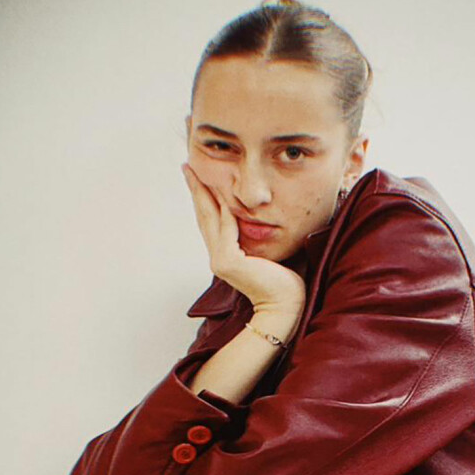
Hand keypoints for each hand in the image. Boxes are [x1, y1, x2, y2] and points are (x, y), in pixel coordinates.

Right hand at [183, 164, 305, 332]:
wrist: (286, 307)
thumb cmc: (286, 283)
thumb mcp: (271, 252)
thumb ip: (262, 235)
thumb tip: (269, 215)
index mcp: (227, 255)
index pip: (212, 220)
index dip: (204, 198)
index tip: (199, 177)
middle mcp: (219, 257)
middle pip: (204, 215)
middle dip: (196, 189)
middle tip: (187, 167)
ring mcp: (221, 260)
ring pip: (210, 218)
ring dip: (203, 192)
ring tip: (195, 172)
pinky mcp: (229, 262)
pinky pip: (227, 228)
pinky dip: (224, 209)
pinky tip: (221, 191)